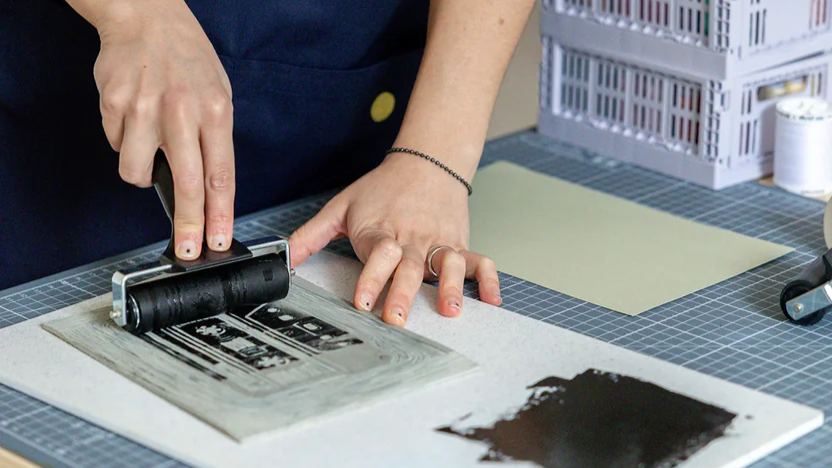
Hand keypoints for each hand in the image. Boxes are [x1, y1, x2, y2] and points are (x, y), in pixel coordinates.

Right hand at [92, 0, 234, 258]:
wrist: (146, 17)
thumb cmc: (188, 58)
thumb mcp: (219, 94)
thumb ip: (214, 139)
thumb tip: (207, 189)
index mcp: (214, 111)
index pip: (221, 176)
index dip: (220, 215)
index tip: (218, 241)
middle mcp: (181, 113)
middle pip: (186, 184)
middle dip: (188, 225)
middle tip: (187, 250)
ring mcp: (143, 110)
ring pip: (137, 172)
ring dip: (142, 173)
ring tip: (150, 147)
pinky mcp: (113, 106)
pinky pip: (117, 145)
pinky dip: (126, 141)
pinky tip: (135, 116)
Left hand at [289, 152, 501, 325]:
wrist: (426, 161)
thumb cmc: (382, 189)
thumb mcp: (342, 207)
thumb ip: (312, 235)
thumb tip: (283, 257)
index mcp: (382, 231)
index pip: (377, 255)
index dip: (370, 278)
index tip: (362, 302)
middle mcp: (413, 239)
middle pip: (410, 267)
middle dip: (404, 294)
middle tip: (398, 318)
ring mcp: (440, 242)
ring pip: (449, 265)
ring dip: (451, 287)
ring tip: (451, 310)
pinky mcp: (460, 243)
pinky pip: (480, 262)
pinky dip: (489, 280)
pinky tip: (492, 300)